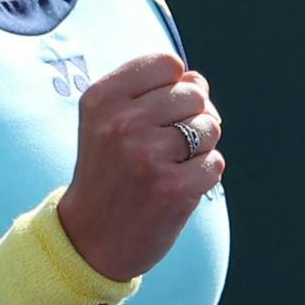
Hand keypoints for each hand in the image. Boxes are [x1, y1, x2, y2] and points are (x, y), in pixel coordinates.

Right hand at [52, 54, 223, 280]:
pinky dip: (204, 176)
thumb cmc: (109, 174)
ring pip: (210, 127)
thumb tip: (199, 81)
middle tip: (165, 146)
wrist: (89, 240)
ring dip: (200, 147)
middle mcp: (122, 122)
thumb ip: (152, 91)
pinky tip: (177, 187)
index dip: (174, 87)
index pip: (168, 64)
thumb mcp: (108, 122)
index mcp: (102, 98)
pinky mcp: (172, 188)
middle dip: (191, 117)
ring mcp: (147, 155)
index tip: (155, 114)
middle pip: (195, 93)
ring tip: (169, 166)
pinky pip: (215, 163)